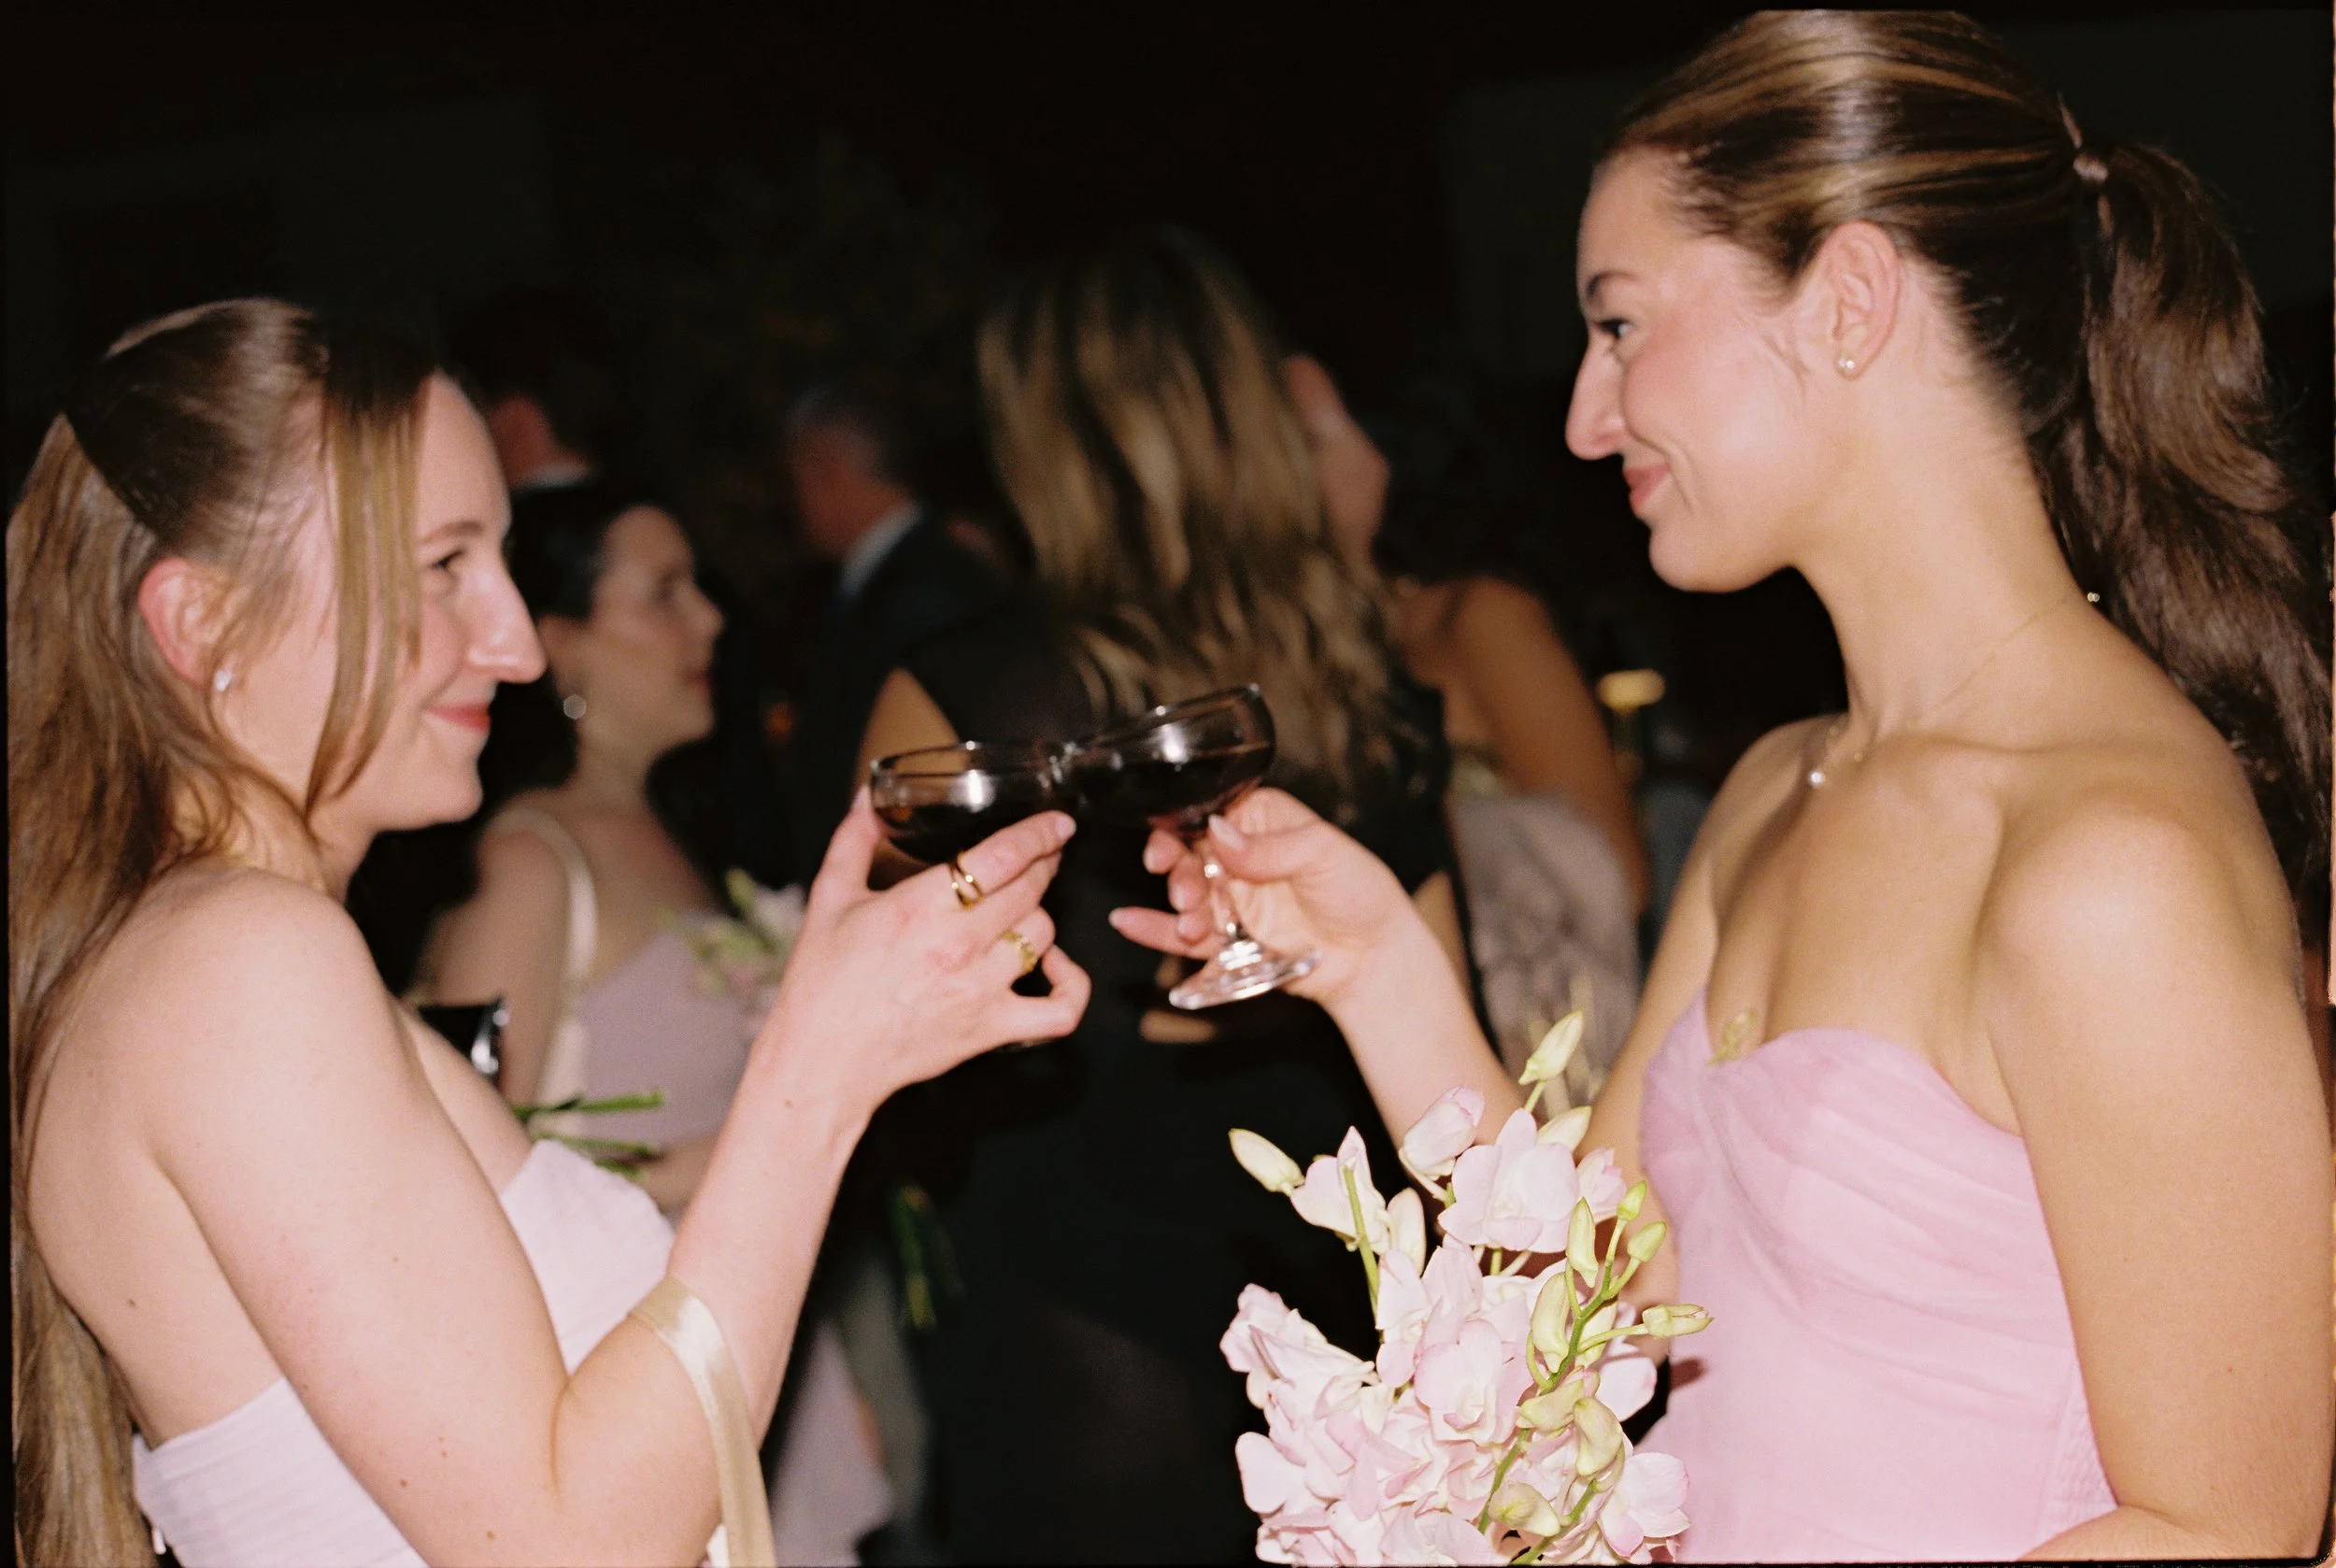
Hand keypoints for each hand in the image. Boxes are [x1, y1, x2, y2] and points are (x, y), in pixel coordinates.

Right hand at [759, 792, 1089, 1119]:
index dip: (1038, 833)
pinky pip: (1060, 1009)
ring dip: (1039, 915)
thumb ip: (854, 840)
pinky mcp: (992, 1029)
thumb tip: (870, 796)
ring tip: (1021, 909)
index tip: (1057, 821)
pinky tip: (1055, 965)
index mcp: (919, 907)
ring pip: (1044, 934)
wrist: (822, 1060)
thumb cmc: (822, 982)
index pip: (1002, 856)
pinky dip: (1071, 984)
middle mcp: (957, 945)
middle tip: (1040, 856)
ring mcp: (981, 990)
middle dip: (1044, 864)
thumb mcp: (829, 899)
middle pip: (1031, 889)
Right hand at [1107, 786, 1412, 1011]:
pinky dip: (1154, 928)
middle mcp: (1240, 856)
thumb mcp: (1323, 854)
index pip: (1207, 812)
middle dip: (1178, 870)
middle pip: (1187, 852)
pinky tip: (1128, 922)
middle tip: (1185, 890)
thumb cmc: (1361, 892)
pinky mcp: (1228, 938)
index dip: (1179, 825)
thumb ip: (1268, 847)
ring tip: (1194, 925)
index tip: (1167, 844)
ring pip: (1185, 894)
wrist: (1374, 958)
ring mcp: (1232, 897)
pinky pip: (1183, 932)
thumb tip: (1217, 830)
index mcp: (1262, 820)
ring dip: (1179, 906)